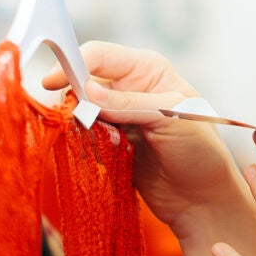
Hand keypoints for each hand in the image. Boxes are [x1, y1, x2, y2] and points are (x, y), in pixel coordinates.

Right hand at [42, 42, 241, 239]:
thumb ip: (130, 104)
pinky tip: (107, 156)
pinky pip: (84, 137)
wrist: (202, 200)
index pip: (100, 55)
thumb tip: (88, 92)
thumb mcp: (172, 119)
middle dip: (78, 101)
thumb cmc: (201, 153)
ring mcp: (119, 116)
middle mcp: (130, 89)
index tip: (52, 82)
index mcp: (148, 70)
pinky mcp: (110, 143)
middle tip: (86, 123)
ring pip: (81, 111)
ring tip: (111, 143)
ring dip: (84, 127)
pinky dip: (85, 145)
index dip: (74, 63)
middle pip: (83, 81)